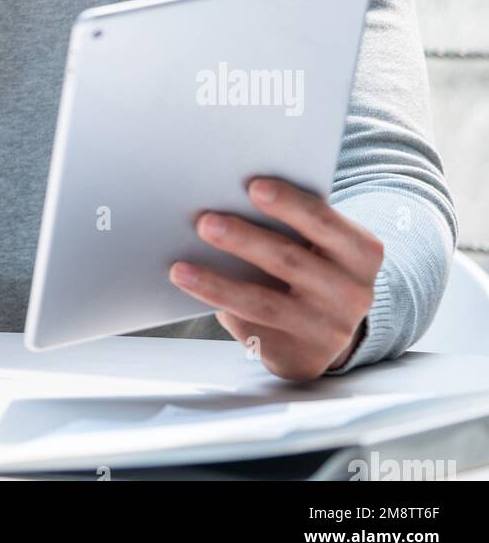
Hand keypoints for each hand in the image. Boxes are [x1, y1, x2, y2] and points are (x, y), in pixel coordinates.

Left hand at [168, 177, 383, 380]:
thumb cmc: (314, 262)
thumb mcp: (321, 242)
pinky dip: (220, 309)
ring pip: (264, 303)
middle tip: (203, 222)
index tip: (252, 185)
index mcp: (361, 253)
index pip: (323, 221)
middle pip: (288, 260)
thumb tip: (228, 200)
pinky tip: (193, 293)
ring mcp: (327, 331)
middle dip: (243, 239)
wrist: (332, 326)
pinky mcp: (299, 357)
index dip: (288, 203)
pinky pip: (253, 330)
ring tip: (180, 269)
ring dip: (218, 284)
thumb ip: (294, 223)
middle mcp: (351, 294)